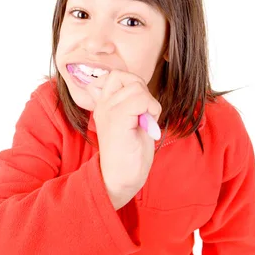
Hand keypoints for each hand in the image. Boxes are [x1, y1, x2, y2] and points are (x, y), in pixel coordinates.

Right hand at [86, 70, 161, 209]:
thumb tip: (138, 86)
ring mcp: (108, 110)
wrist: (120, 179)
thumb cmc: (129, 154)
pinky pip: (140, 99)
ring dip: (149, 103)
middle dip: (142, 91)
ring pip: (136, 87)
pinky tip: (146, 125)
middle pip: (127, 76)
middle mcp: (102, 104)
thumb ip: (130, 103)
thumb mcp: (129, 122)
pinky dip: (151, 109)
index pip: (114, 75)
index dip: (131, 83)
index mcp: (103, 104)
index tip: (136, 106)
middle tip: (143, 114)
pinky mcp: (117, 119)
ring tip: (144, 122)